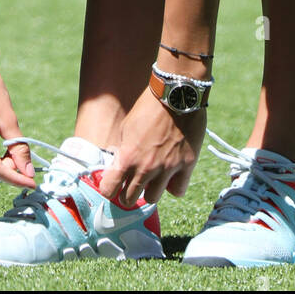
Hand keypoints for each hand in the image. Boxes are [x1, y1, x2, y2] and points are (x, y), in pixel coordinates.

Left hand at [97, 85, 205, 206]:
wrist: (175, 94)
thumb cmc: (148, 108)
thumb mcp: (127, 127)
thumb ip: (123, 151)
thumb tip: (118, 166)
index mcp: (127, 157)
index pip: (108, 189)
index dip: (108, 188)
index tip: (112, 185)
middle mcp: (146, 167)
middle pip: (129, 199)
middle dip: (127, 193)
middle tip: (131, 185)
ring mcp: (167, 168)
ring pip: (152, 198)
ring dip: (150, 190)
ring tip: (152, 179)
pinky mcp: (186, 165)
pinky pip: (178, 191)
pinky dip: (173, 186)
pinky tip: (171, 177)